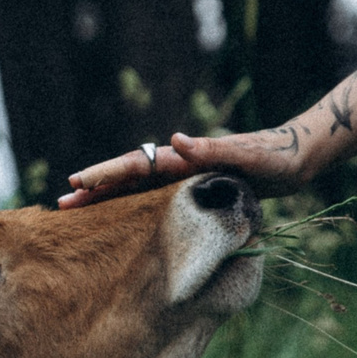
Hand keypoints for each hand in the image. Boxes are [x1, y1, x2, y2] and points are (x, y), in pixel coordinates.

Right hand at [57, 129, 313, 208]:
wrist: (296, 156)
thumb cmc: (274, 157)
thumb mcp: (246, 153)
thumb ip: (212, 147)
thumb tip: (174, 139)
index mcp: (184, 157)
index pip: (135, 166)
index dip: (105, 175)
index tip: (77, 183)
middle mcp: (178, 165)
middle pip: (126, 177)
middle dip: (94, 189)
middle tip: (61, 205)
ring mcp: (183, 177)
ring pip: (135, 189)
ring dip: (107, 199)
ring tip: (78, 210)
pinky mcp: (193, 188)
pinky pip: (153, 198)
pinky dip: (132, 205)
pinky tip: (121, 218)